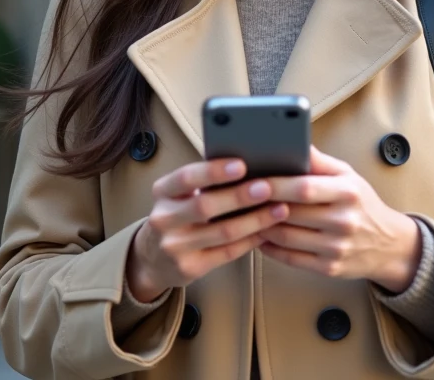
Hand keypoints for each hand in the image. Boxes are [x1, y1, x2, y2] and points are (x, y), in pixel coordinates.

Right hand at [126, 158, 289, 301]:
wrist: (153, 258)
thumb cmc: (177, 216)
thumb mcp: (178, 195)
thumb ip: (204, 181)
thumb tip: (250, 165)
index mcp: (163, 192)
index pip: (186, 178)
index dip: (214, 171)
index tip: (241, 165)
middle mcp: (164, 219)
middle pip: (205, 206)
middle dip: (239, 196)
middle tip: (268, 187)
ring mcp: (175, 246)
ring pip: (222, 232)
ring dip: (255, 220)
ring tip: (280, 209)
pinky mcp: (189, 268)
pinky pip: (227, 253)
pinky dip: (250, 240)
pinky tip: (267, 231)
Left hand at [259, 147, 422, 292]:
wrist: (389, 244)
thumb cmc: (362, 204)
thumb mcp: (348, 176)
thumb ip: (319, 162)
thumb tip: (293, 142)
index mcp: (347, 192)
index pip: (304, 188)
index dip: (274, 185)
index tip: (251, 179)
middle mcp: (343, 221)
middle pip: (291, 212)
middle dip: (260, 204)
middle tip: (239, 197)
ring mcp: (336, 247)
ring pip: (286, 236)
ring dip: (260, 226)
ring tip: (244, 214)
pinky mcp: (329, 268)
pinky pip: (289, 258)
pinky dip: (269, 247)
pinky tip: (260, 236)